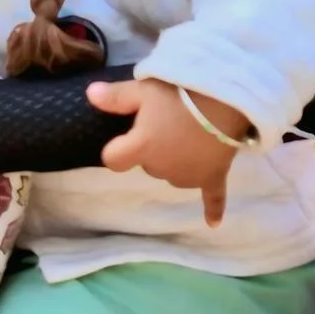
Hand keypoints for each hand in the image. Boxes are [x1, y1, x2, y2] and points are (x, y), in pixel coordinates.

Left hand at [86, 78, 251, 226]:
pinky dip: (214, 209)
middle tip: (167, 121)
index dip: (117, 148)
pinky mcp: (213, 177)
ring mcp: (188, 177)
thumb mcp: (143, 90)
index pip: (113, 160)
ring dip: (176, 162)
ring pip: (173, 175)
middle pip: (147, 165)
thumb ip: (115, 97)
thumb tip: (89, 95)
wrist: (225, 99)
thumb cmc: (179, 94)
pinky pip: (213, 198)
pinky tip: (213, 223)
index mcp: (141, 149)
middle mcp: (161, 169)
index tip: (127, 135)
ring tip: (190, 133)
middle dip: (152, 148)